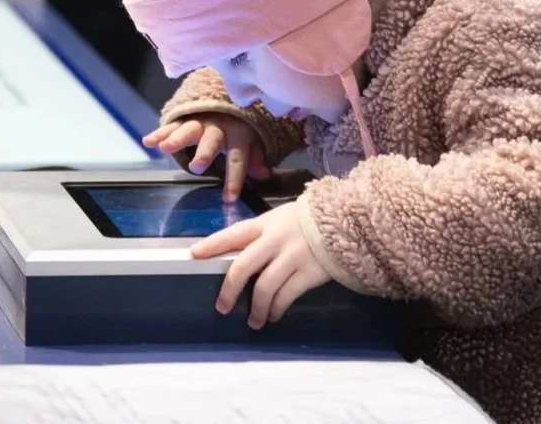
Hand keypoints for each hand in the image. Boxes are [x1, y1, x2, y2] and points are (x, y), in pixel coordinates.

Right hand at [143, 114, 268, 201]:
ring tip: (165, 148)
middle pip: (212, 141)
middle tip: (197, 166)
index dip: (234, 179)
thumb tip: (264, 174)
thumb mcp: (253, 140)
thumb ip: (256, 158)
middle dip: (204, 153)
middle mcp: (218, 127)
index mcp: (238, 135)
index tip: (229, 198)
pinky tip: (148, 141)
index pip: (238, 159)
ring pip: (189, 129)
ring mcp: (200, 121)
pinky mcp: (185, 117)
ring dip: (177, 138)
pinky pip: (172, 124)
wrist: (227, 97)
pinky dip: (160, 132)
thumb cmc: (240, 126)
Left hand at [191, 202, 330, 328]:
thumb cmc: (307, 221)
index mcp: (265, 224)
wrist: (346, 221)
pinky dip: (276, 309)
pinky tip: (274, 315)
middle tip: (222, 307)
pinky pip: (286, 296)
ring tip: (254, 321)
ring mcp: (292, 257)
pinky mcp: (308, 273)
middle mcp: (275, 240)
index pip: (233, 234)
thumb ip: (262, 235)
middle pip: (243, 266)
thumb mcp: (281, 219)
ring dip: (256, 309)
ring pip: (264, 288)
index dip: (212, 245)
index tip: (194, 255)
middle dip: (229, 290)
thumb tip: (239, 257)